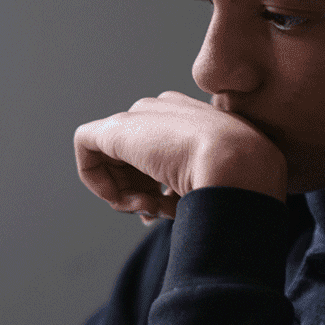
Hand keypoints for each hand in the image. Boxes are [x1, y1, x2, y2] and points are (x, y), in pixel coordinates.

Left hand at [74, 92, 286, 220]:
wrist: (239, 168)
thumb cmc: (237, 182)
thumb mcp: (215, 181)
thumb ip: (188, 185)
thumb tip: (165, 202)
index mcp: (192, 120)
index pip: (158, 154)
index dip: (154, 188)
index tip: (167, 210)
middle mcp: (165, 111)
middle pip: (133, 159)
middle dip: (138, 192)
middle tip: (153, 212)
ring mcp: (141, 117)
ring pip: (112, 160)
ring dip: (126, 196)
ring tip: (150, 207)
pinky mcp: (115, 129)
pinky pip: (85, 148)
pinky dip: (95, 181)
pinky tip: (119, 198)